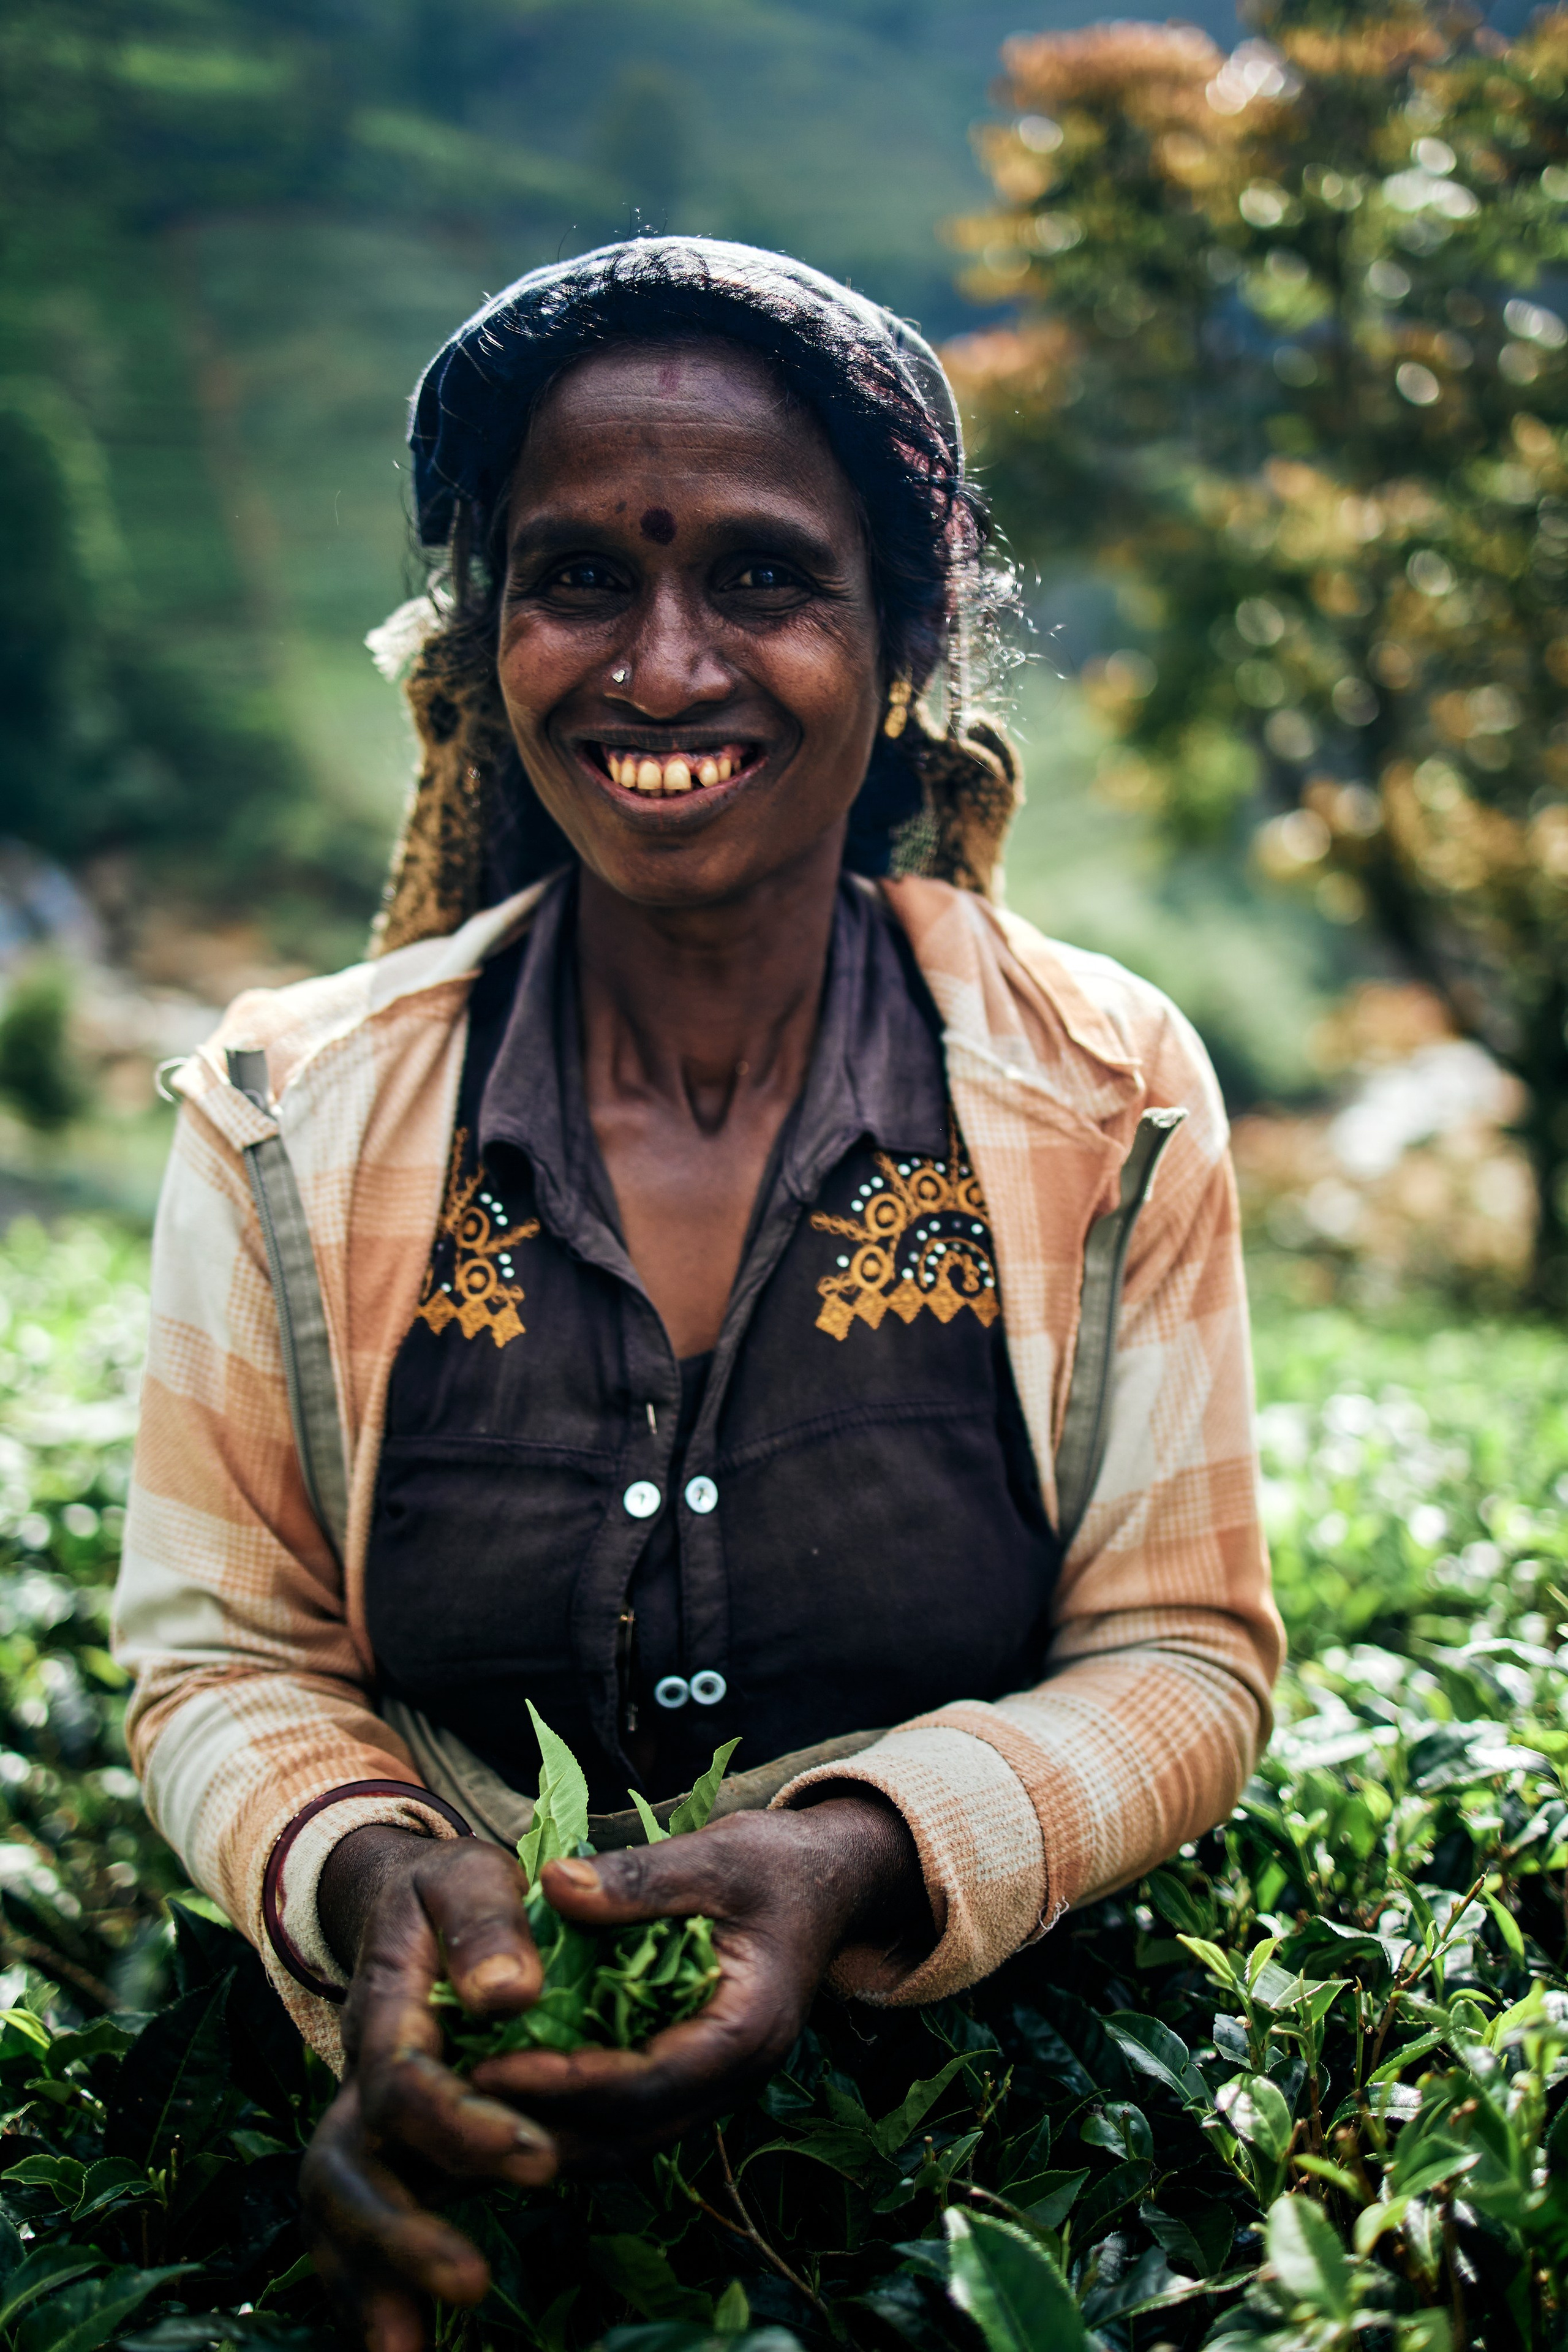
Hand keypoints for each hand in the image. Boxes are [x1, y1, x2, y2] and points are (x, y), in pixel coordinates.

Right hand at [300, 1830, 556, 2351]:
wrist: (406, 1902)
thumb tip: (512, 1995)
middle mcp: (360, 2077)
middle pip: (345, 2169)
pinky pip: (356, 2226)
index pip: (403, 2085)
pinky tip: (407, 2342)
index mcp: (384, 2011)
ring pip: (336, 2211)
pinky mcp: (385, 2151)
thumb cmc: (450, 1890)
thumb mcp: (469, 1877)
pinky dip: (372, 2287)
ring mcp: (364, 2121)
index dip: (460, 2128)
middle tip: (474, 2282)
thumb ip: (489, 1925)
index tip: (536, 2156)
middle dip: (400, 2234)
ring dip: (370, 2284)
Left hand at [471, 1793, 928, 2164]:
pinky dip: (572, 2113)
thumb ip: (638, 1878)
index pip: (644, 2083)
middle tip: (459, 2103)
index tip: (489, 2066)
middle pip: (629, 2136)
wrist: (829, 1881)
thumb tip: (552, 1885)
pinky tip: (515, 2089)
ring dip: (551, 2132)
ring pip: (625, 2141)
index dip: (564, 2082)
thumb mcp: (716, 1855)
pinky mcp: (693, 2076)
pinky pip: (628, 2118)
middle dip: (543, 2126)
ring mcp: (714, 2085)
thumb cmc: (775, 1865)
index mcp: (747, 2031)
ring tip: (471, 2107)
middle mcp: (733, 2078)